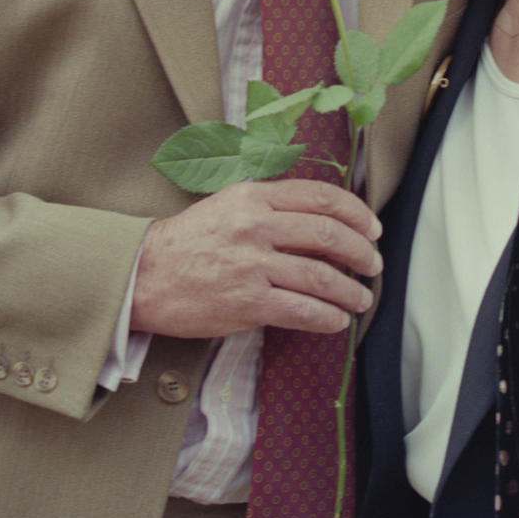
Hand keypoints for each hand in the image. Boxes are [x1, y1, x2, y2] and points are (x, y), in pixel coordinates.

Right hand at [131, 178, 381, 337]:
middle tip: (373, 264)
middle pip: (328, 234)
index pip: (321, 197)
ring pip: (320, 275)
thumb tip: (323, 219)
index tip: (372, 228)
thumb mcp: (230, 204)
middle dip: (361, 252)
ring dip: (350, 290)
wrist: (144, 275)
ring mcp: (252, 265)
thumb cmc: (190, 241)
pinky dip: (327, 317)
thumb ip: (272, 205)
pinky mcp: (246, 303)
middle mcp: (256, 226)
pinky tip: (336, 320)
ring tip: (361, 298)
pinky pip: (301, 310)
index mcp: (255, 196)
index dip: (357, 213)